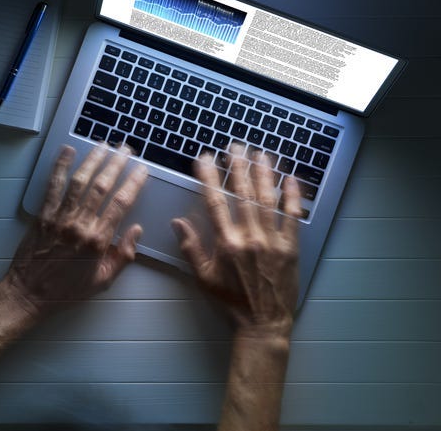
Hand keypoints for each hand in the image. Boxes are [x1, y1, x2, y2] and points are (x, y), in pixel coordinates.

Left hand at [6, 144, 147, 317]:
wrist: (30, 294)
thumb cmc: (67, 291)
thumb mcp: (103, 281)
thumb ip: (124, 255)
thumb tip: (136, 230)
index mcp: (99, 241)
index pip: (121, 204)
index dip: (134, 183)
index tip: (142, 170)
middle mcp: (80, 225)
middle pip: (102, 186)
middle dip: (116, 164)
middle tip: (126, 149)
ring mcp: (60, 218)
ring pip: (80, 182)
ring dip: (93, 160)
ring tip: (103, 145)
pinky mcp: (43, 215)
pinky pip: (53, 186)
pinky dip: (60, 166)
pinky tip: (67, 151)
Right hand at [172, 145, 301, 336]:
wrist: (263, 324)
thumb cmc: (230, 302)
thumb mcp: (203, 278)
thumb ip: (191, 248)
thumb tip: (177, 222)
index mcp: (226, 244)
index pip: (215, 202)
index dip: (209, 178)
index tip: (204, 159)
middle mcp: (250, 238)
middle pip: (243, 194)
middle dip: (237, 167)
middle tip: (233, 146)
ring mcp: (273, 241)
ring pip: (267, 200)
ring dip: (263, 173)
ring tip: (259, 153)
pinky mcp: (291, 247)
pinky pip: (293, 217)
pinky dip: (292, 196)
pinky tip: (290, 178)